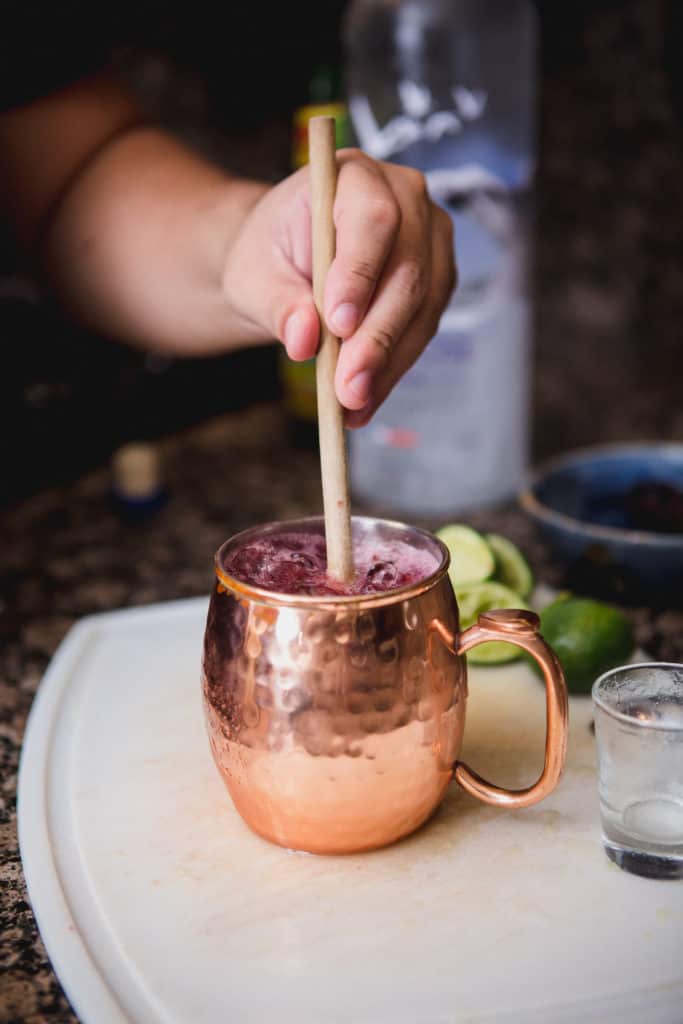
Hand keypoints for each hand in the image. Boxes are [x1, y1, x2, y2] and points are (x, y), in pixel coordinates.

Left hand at [222, 149, 455, 425]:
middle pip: (407, 271)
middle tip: (348, 389)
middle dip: (376, 338)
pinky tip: (363, 404)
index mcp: (355, 174)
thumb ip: (277, 303)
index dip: (359, 272)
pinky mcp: (437, 282)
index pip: (373, 219)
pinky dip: (391, 371)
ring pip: (422, 308)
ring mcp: (430, 241)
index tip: (337, 324)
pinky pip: (422, 331)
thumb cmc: (267, 256)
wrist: (286, 263)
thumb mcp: (252, 275)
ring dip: (387, 364)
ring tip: (351, 406)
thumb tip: (303, 339)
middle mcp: (407, 199)